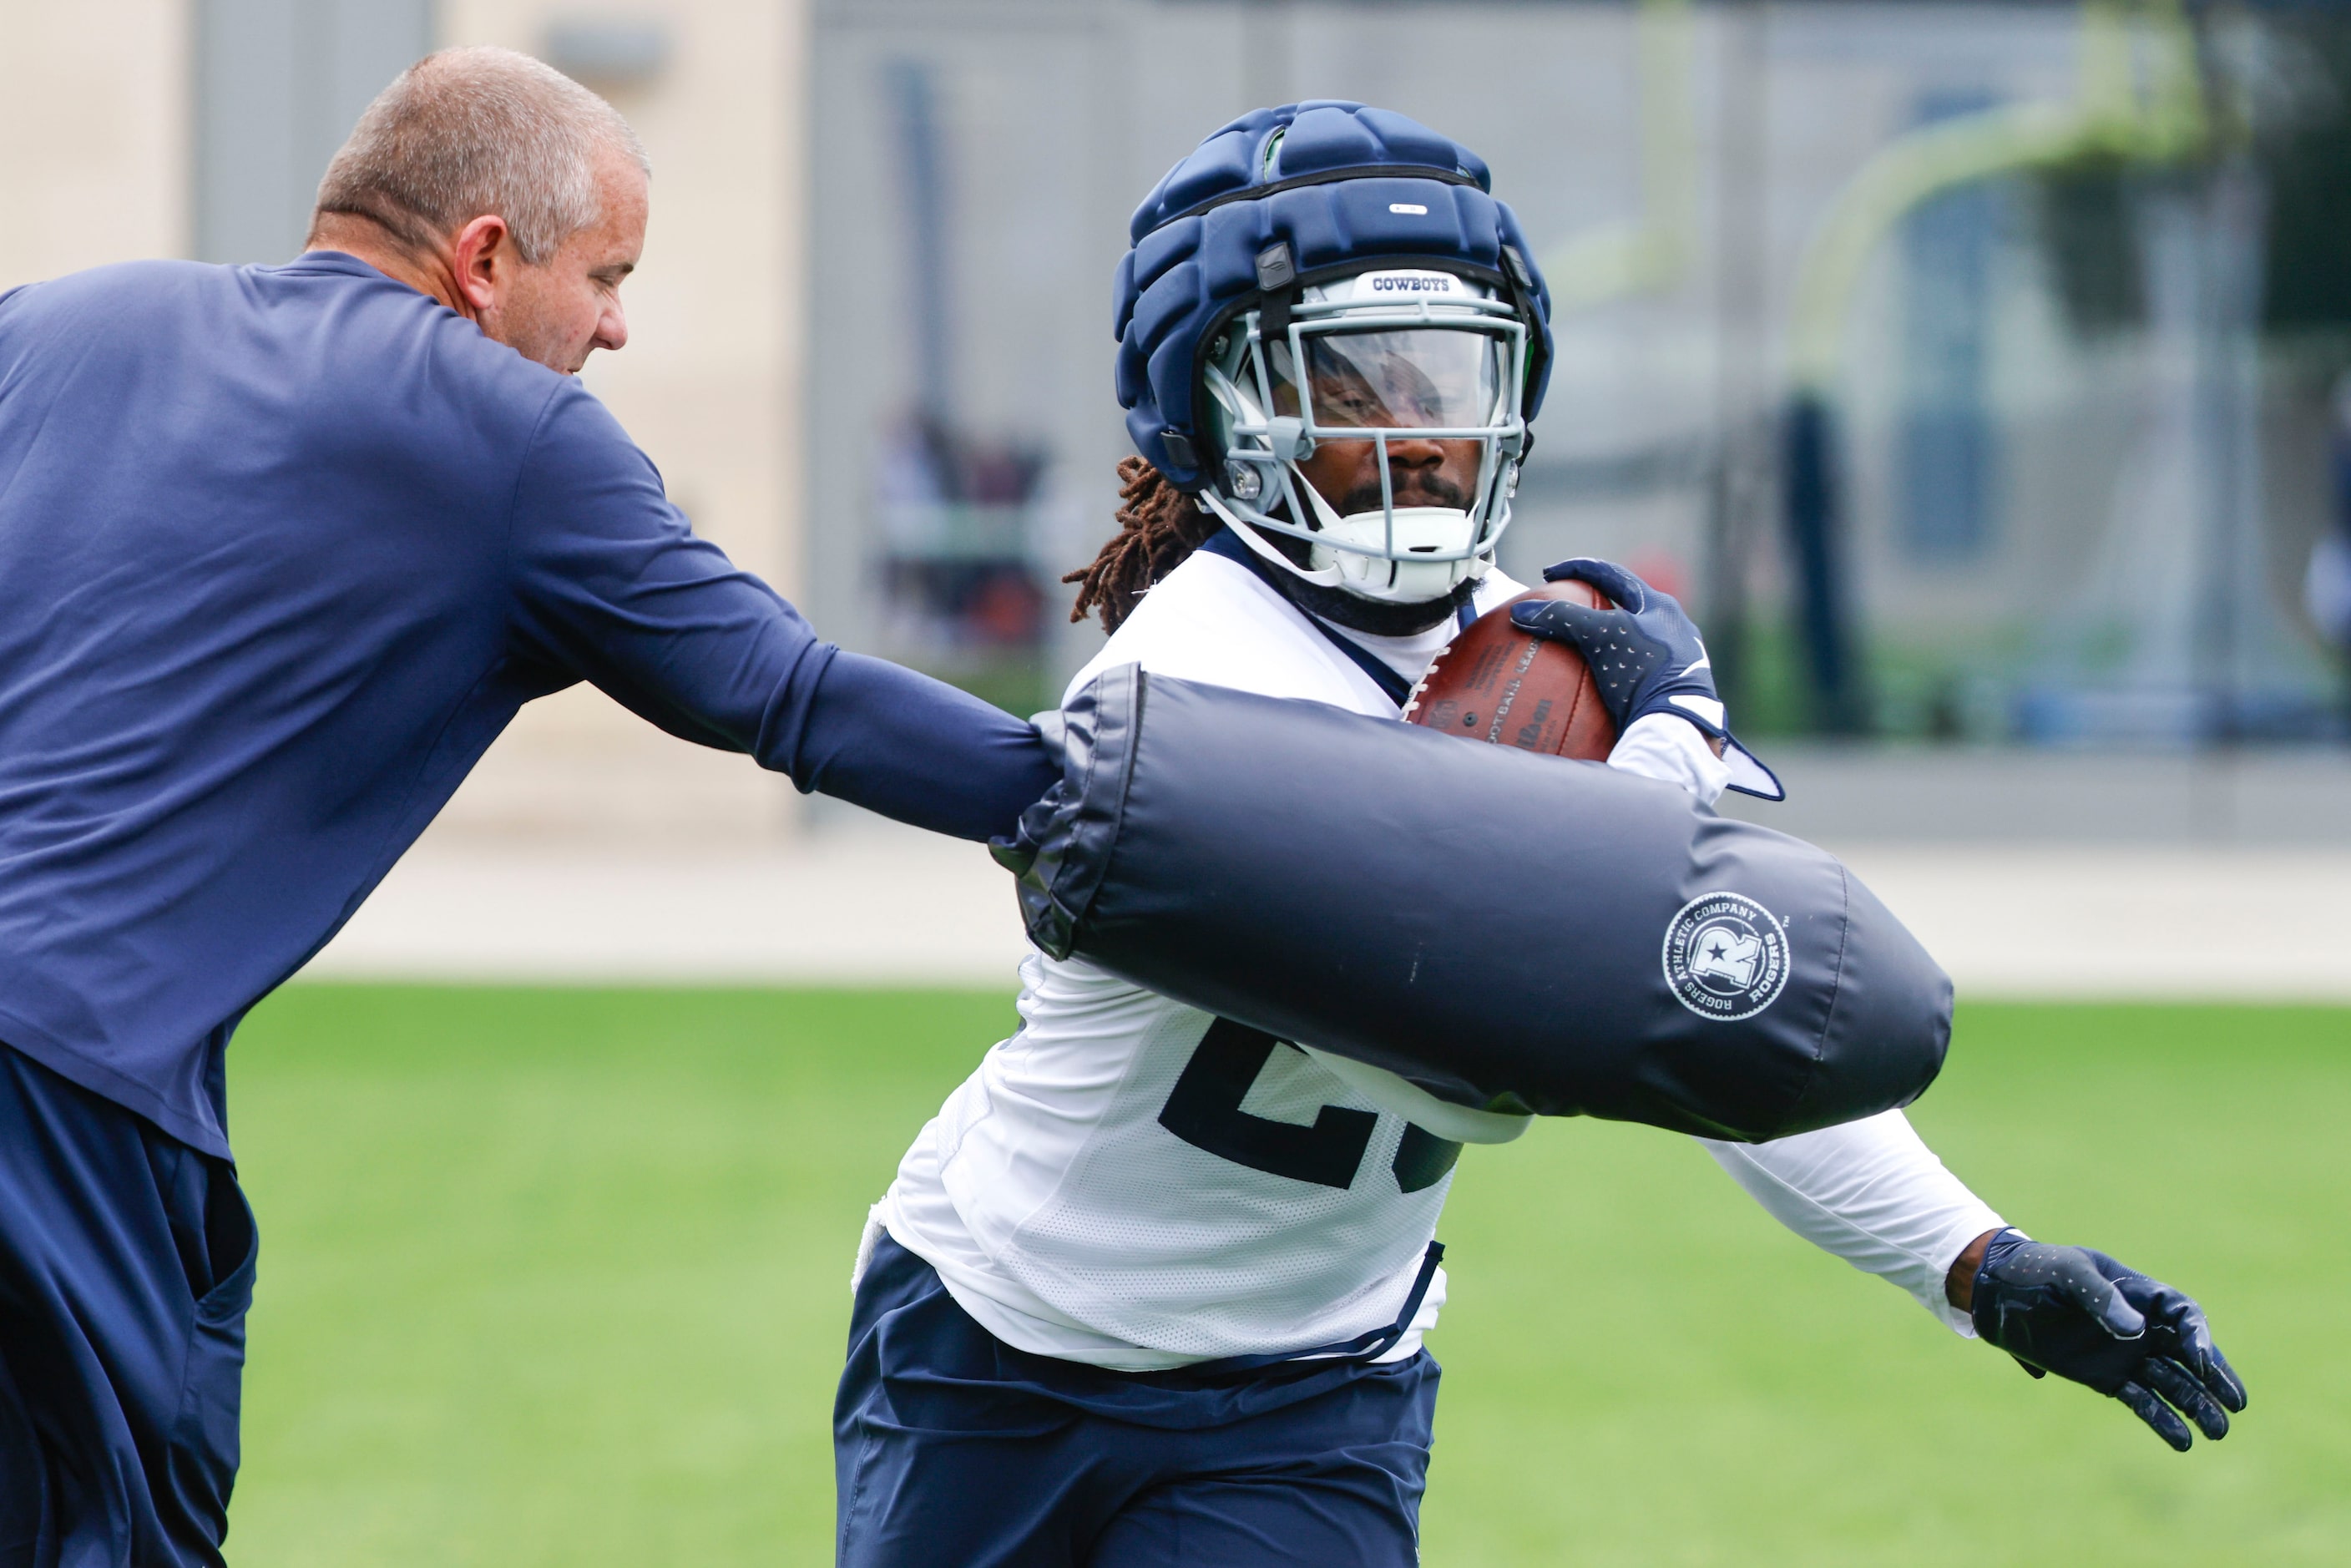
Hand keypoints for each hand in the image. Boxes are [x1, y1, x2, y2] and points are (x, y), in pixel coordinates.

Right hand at [1508, 559, 1781, 799]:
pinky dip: (1610, 674)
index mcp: (1660, 606)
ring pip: (1632, 641)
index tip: (1549, 574)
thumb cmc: (1644, 672)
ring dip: (1604, 641)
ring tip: (1577, 650)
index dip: (1578, 569)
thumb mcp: (1602, 636)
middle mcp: (1673, 629)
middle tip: (1565, 608)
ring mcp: (1676, 661)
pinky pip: (1634, 674)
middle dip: (1594, 605)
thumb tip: (1520, 612)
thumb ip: (1562, 618)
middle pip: (1625, 606)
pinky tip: (1593, 689)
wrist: (1678, 725)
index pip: (1612, 574)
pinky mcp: (1671, 690)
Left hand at [1967, 1229, 2245, 1451]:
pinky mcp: (2105, 1378)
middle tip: (2237, 1403)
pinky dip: (2162, 1420)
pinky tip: (2182, 1441)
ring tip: (2218, 1431)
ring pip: (2172, 1383)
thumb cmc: (2035, 1270)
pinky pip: (2142, 1401)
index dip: (2198, 1337)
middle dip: (2214, 1378)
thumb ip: (2100, 1297)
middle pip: (2188, 1354)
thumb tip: (2136, 1331)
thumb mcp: (2067, 1272)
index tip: (2200, 1359)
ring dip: (2196, 1405)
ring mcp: (2125, 1355)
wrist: (1996, 1292)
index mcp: (2138, 1293)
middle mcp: (2140, 1327)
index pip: (2183, 1315)